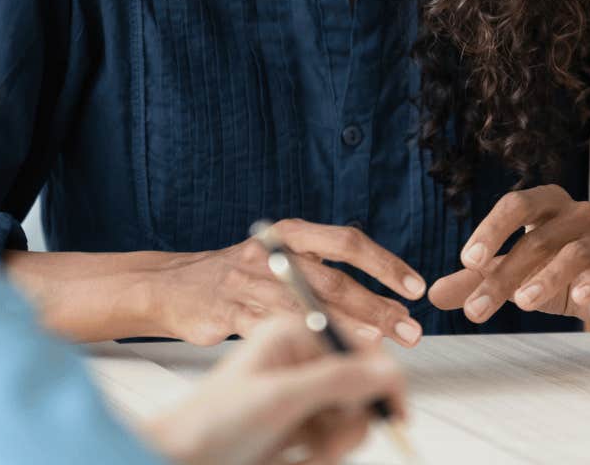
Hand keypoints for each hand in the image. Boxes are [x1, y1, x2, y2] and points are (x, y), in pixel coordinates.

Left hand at [143, 315, 407, 464]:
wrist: (179, 461)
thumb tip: (390, 371)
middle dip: (347, 424)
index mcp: (295, 335)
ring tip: (299, 454)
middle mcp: (301, 362)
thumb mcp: (280, 398)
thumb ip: (339, 381)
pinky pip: (333, 443)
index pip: (361, 348)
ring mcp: (300, 397)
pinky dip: (320, 456)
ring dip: (332, 446)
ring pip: (350, 422)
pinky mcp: (298, 429)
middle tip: (322, 444)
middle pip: (361, 390)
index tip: (393, 412)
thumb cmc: (211, 424)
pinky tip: (292, 460)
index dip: (382, 380)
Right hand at [151, 220, 426, 346]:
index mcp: (291, 232)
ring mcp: (251, 284)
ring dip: (350, 328)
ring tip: (382, 345)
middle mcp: (273, 253)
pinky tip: (328, 356)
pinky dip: (305, 344)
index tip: (413, 287)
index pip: (347, 241)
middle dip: (376, 305)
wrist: (176, 287)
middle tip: (410, 327)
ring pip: (308, 308)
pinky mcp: (232, 314)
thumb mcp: (281, 256)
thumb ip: (325, 270)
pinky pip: (275, 331)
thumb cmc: (242, 275)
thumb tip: (386, 301)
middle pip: (334, 279)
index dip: (383, 264)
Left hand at [428, 185, 589, 328]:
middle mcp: (575, 213)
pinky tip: (578, 296)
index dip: (491, 230)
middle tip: (477, 307)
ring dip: (545, 278)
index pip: (514, 204)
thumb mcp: (515, 276)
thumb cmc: (558, 273)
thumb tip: (432, 294)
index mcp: (546, 205)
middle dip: (505, 272)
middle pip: (538, 235)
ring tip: (522, 303)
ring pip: (573, 251)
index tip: (468, 261)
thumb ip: (477, 280)